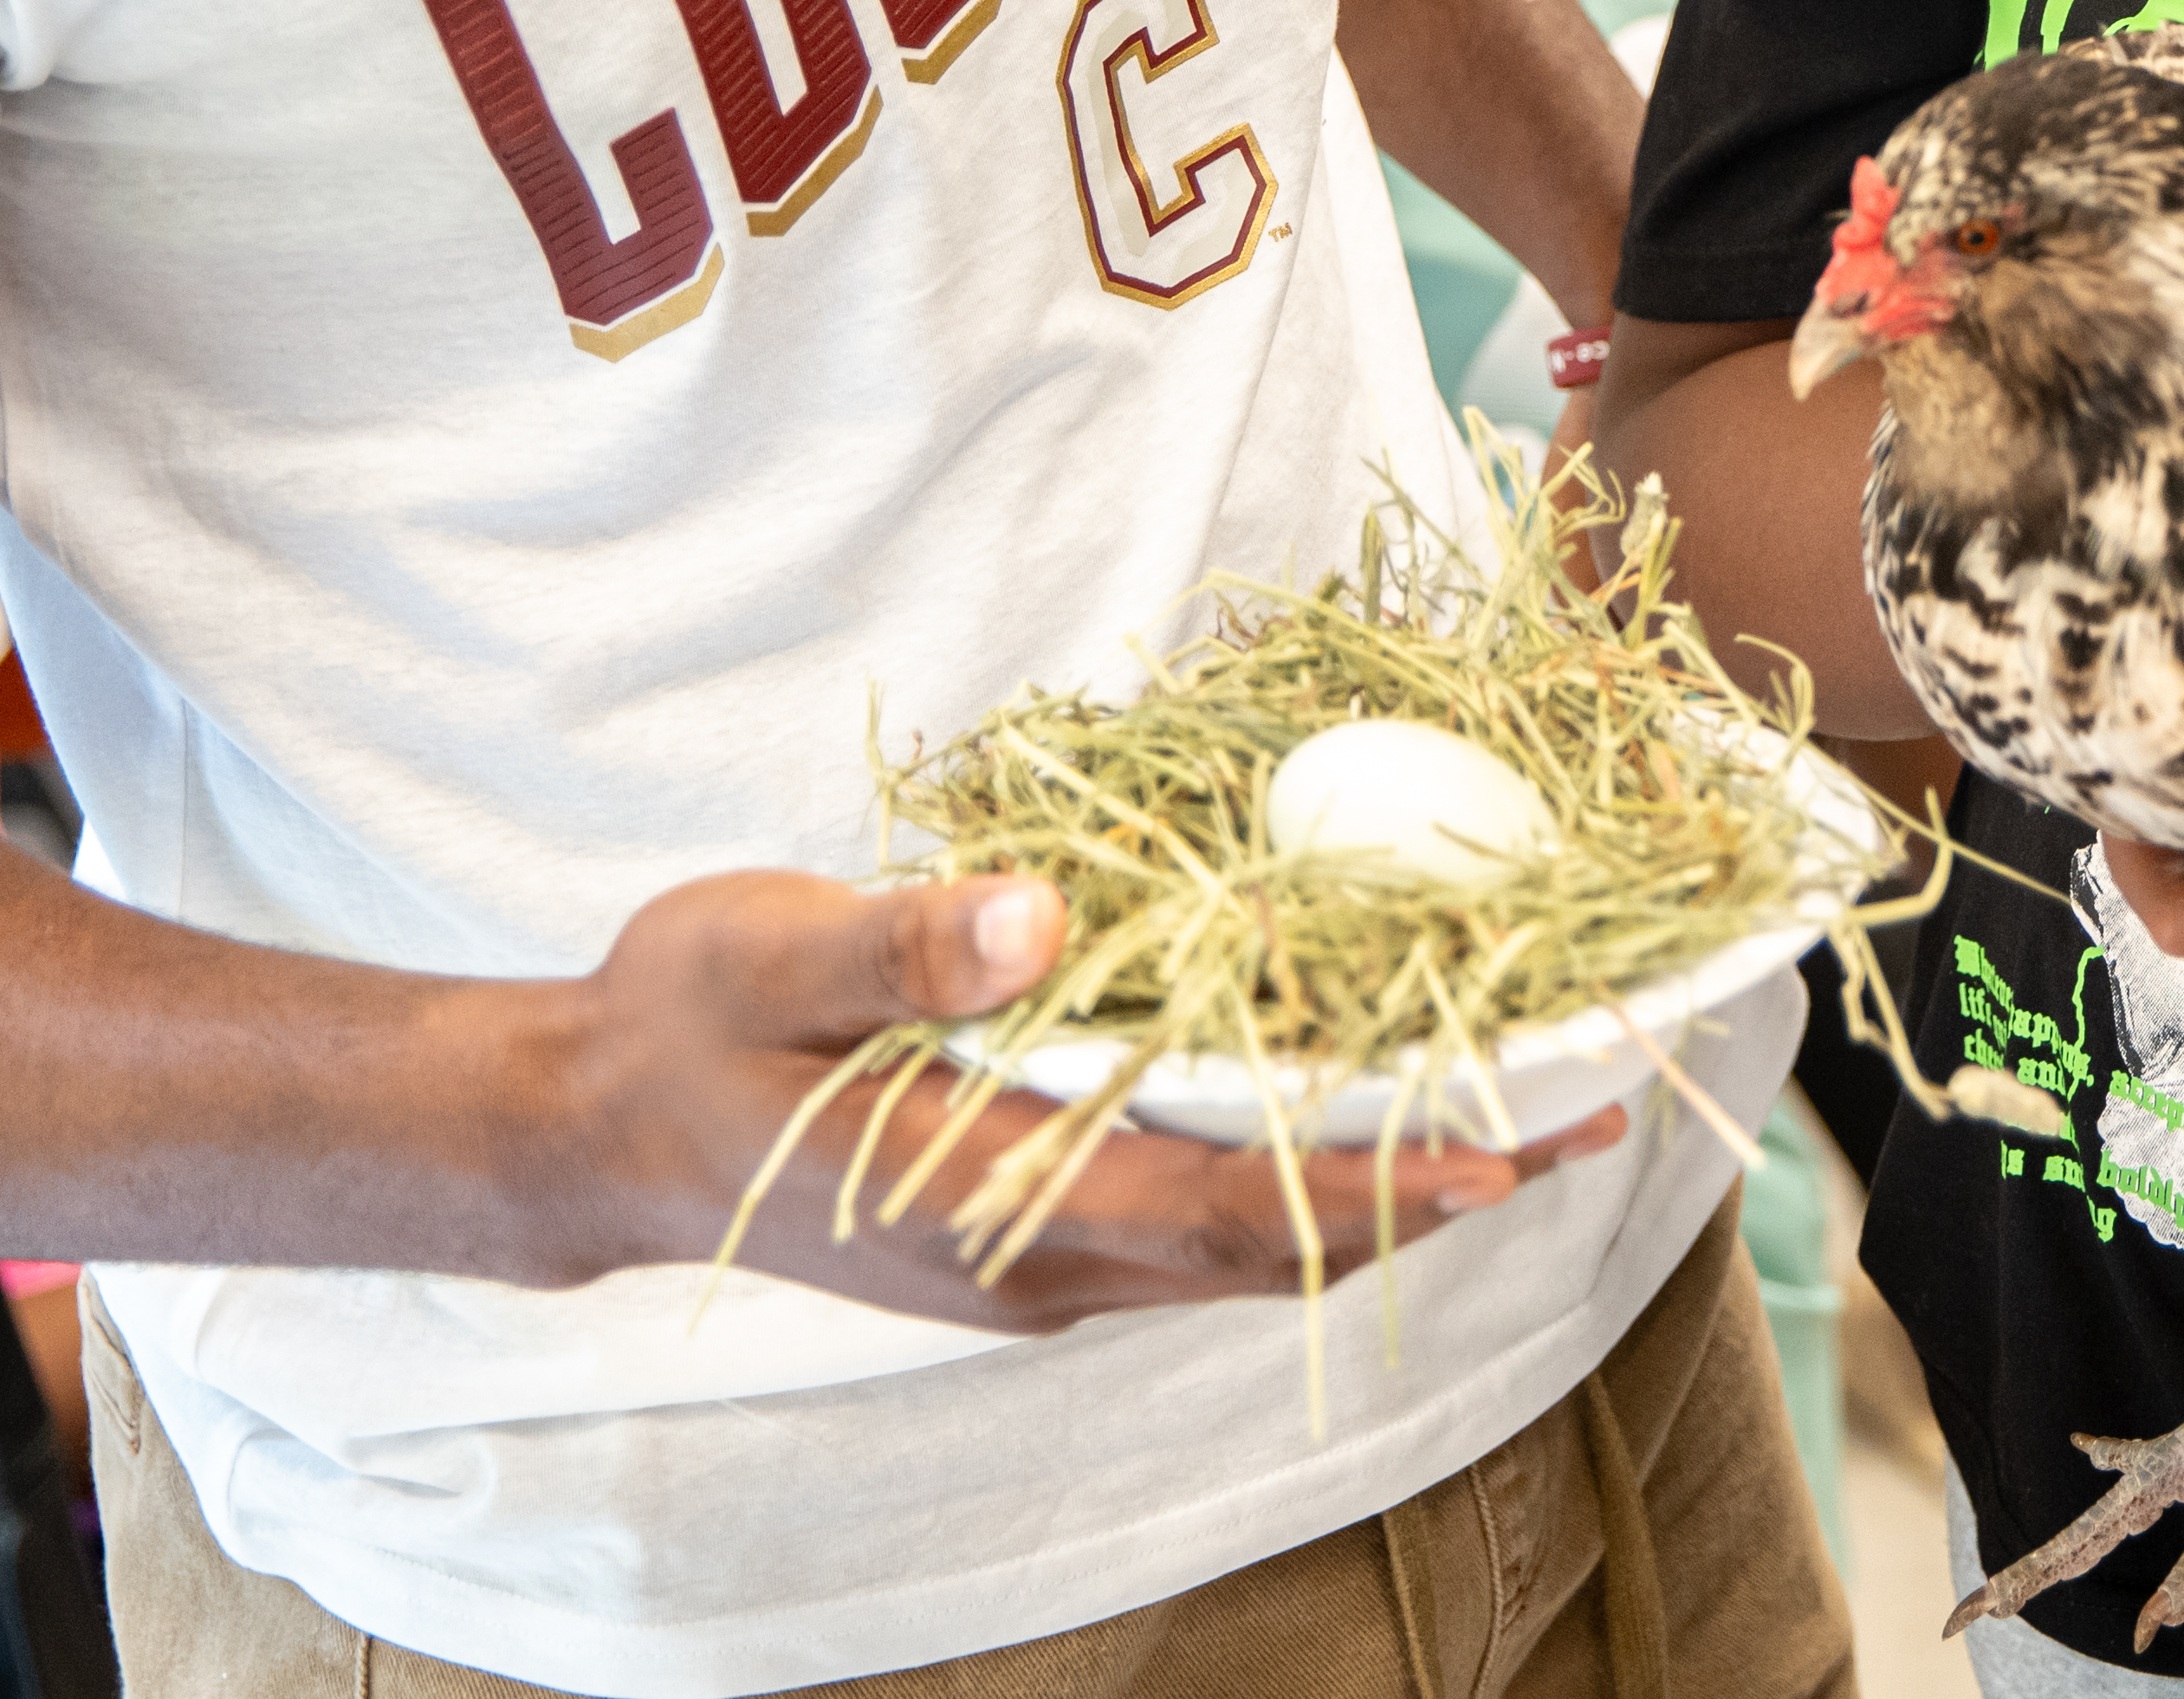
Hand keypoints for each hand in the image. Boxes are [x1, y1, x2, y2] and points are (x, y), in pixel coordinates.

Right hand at [551, 868, 1616, 1329]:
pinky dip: (1313, 1168)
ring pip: (1258, 1243)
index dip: (1367, 1187)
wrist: (599, 1127)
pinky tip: (1375, 1093)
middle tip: (1584, 1114)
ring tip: (1530, 1108)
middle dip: (1435, 1187)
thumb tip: (1038, 923)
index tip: (1499, 1153)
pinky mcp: (1045, 1229)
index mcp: (986, 1200)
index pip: (1221, 1213)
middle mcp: (1042, 1260)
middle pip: (1279, 1245)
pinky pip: (1212, 1216)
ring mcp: (1047, 1259)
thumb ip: (900, 944)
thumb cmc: (678, 1026)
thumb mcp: (764, 953)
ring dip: (1391, 1182)